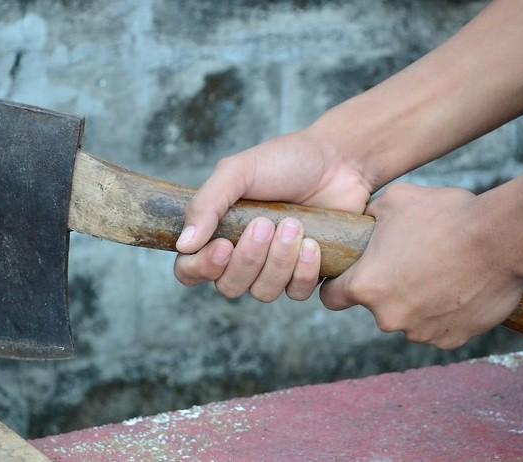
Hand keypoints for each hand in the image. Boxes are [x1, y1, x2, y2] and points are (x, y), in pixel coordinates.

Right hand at [174, 128, 371, 301]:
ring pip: (262, 293)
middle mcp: (242, 256)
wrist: (338, 161)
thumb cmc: (284, 161)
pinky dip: (303, 271)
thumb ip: (206, 204)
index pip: (190, 269)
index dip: (202, 268)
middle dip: (249, 259)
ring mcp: (273, 268)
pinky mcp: (304, 274)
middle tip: (266, 223)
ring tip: (294, 225)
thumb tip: (184, 244)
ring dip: (278, 262)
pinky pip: (295, 293)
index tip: (224, 246)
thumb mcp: (238, 171)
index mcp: (217, 232)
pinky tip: (313, 244)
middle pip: (228, 287)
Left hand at [320, 184, 522, 348]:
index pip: (331, 298)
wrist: (500, 238)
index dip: (337, 286)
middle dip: (385, 289)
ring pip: (407, 317)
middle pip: (375, 307)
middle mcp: (387, 316)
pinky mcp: (450, 340)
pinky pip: (436, 327)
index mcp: (366, 286)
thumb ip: (369, 219)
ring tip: (436, 271)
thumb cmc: (443, 216)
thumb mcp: (393, 202)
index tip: (347, 278)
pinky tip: (455, 287)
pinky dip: (442, 312)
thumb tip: (364, 223)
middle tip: (408, 263)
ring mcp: (419, 331)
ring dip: (415, 301)